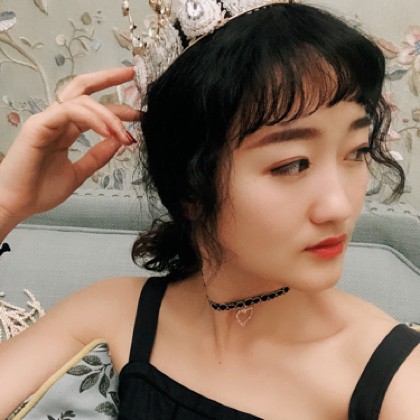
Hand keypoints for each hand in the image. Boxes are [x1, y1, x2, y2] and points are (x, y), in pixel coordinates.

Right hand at [0, 66, 139, 234]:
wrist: (16, 205)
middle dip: (108, 79)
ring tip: (126, 132)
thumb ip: (97, 156)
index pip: (92, 108)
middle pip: (82, 88)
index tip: (138, 113)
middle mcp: (56, 121)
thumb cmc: (39, 190)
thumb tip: (118, 141)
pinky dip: (93, 119)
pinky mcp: (39, 125)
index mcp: (64, 130)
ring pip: (82, 100)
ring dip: (109, 114)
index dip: (115, 108)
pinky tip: (109, 132)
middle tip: (132, 75)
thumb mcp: (79, 173)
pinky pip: (70, 112)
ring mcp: (47, 121)